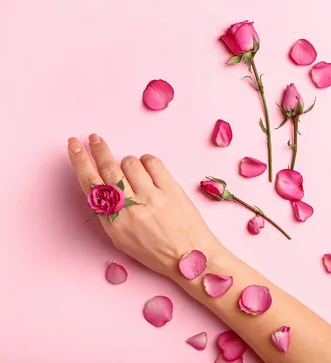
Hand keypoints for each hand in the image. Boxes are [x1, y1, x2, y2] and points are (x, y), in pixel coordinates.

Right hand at [68, 133, 216, 278]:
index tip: (74, 145)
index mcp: (114, 223)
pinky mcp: (171, 189)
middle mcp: (130, 208)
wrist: (190, 258)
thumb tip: (104, 184)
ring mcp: (151, 197)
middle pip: (107, 169)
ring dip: (128, 163)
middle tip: (94, 138)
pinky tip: (149, 169)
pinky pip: (152, 162)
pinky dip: (147, 161)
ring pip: (129, 163)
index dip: (80, 162)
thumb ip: (110, 212)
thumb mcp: (123, 239)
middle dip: (98, 150)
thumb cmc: (157, 251)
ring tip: (135, 174)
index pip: (91, 185)